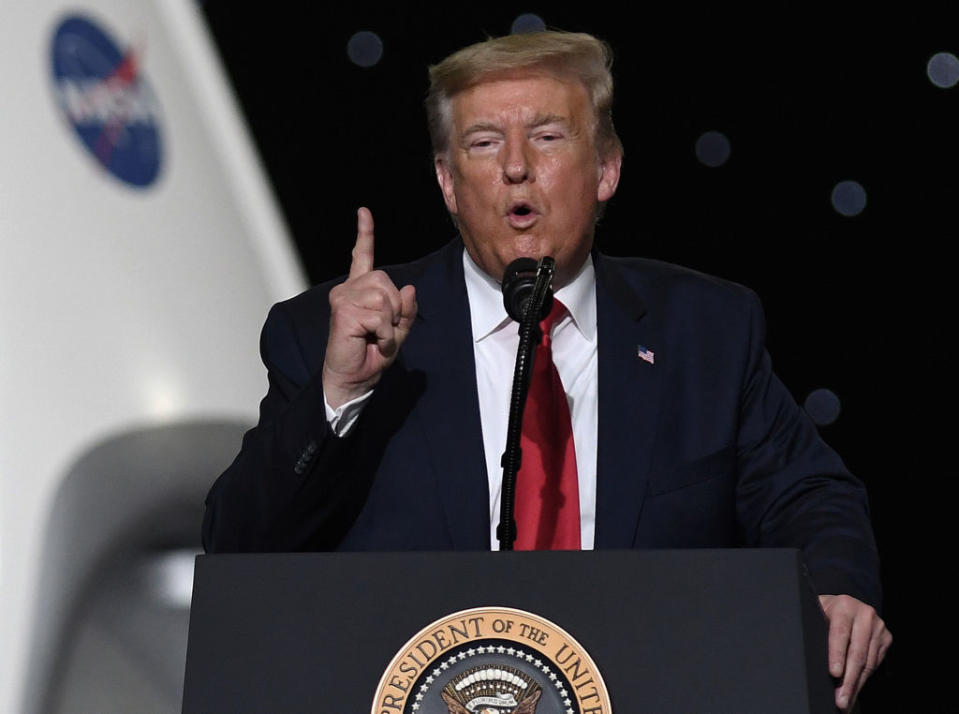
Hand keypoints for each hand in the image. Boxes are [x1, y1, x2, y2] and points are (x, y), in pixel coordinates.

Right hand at [322, 207, 416, 407]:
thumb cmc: (371, 356)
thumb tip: (409, 289)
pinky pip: (380, 315)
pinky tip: (373, 342)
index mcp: (359, 291)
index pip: (362, 257)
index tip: (363, 212)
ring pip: (385, 297)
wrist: (354, 379)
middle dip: (396, 308)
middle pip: (386, 281)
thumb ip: (406, 311)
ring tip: (377, 337)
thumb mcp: (397, 332)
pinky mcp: (343, 311)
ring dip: (390, 322)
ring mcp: (343, 298)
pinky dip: (385, 333)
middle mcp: (348, 289)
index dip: (364, 234)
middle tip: (384, 330)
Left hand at [819, 594, 891, 711]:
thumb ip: (815, 629)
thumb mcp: (817, 613)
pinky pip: (875, 664)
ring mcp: (878, 627)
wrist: (847, 605)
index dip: (837, 655)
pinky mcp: (886, 638)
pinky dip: (864, 679)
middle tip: (840, 699)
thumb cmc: (825, 612)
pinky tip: (854, 690)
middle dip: (848, 680)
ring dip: (856, 684)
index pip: (840, 634)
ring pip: (868, 663)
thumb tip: (802, 654)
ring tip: (846, 700)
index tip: (834, 673)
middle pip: (857, 653)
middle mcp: (865, 615)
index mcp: (844, 606)